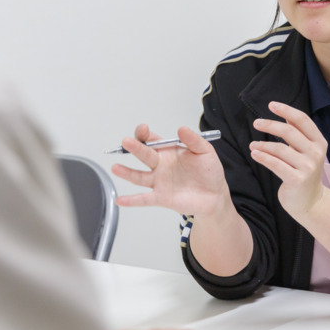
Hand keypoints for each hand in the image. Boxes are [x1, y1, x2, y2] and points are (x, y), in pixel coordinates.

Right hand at [112, 125, 229, 217]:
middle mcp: (160, 165)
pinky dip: (131, 200)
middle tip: (126, 142)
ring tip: (115, 168)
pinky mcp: (161, 197)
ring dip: (126, 172)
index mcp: (168, 151)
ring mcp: (159, 182)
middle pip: (144, 155)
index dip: (145, 134)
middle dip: (135, 148)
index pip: (152, 140)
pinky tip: (120, 200)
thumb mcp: (205, 151)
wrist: (214, 195)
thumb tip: (181, 128)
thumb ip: (193, 140)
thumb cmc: (209, 172)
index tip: (143, 130)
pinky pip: (144, 199)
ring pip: (139, 176)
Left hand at [248, 101, 327, 221]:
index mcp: (319, 142)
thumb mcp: (306, 151)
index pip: (302, 120)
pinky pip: (275, 164)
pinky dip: (263, 157)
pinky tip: (255, 154)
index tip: (271, 105)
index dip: (286, 110)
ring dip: (263, 145)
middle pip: (289, 132)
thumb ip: (298, 134)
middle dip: (270, 125)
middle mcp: (316, 153)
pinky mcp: (297, 179)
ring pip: (280, 149)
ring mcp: (307, 167)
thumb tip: (285, 115)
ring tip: (252, 145)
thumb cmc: (304, 172)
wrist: (310, 201)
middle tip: (256, 123)